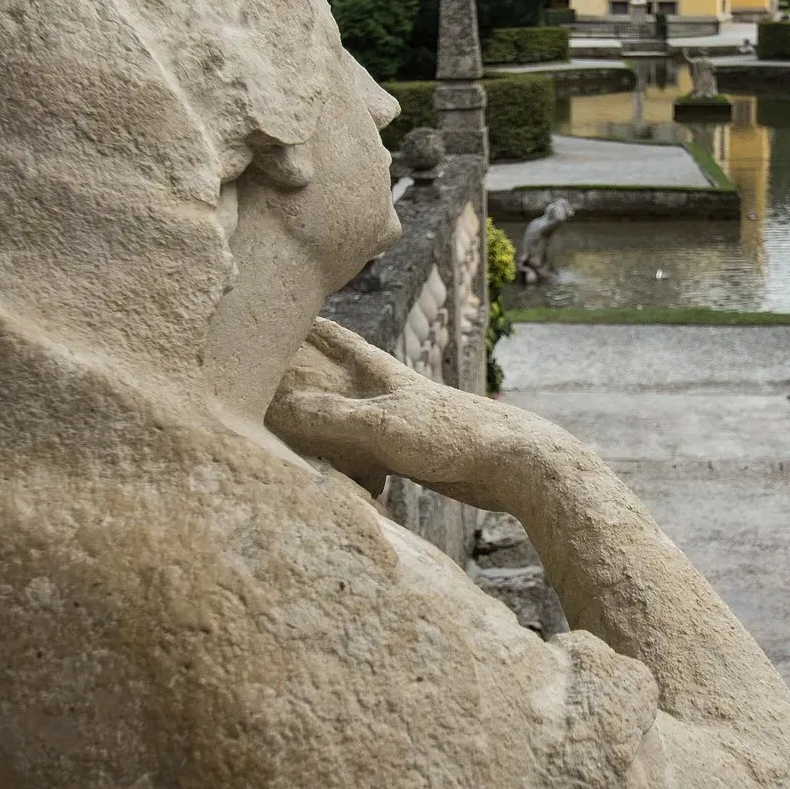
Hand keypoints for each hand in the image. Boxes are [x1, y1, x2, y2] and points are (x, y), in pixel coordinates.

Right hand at [267, 320, 519, 505]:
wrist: (513, 464)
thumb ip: (331, 416)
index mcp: (382, 373)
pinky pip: (366, 454)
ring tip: (294, 427)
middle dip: (311, 372)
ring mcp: (402, 422)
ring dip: (326, 421)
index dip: (309, 326)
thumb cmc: (452, 436)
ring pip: (351, 416)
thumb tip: (278, 408)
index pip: (338, 339)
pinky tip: (341, 479)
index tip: (281, 309)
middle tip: (276, 371)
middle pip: (341, 375)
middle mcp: (389, 392)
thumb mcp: (381, 424)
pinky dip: (349, 462)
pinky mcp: (414, 454)